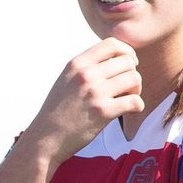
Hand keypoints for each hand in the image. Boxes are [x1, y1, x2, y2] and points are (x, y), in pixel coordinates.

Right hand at [18, 38, 142, 166]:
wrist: (45, 139)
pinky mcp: (103, 112)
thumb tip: (114, 59)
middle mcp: (86, 75)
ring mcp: (94, 93)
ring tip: (127, 99)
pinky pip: (135, 101)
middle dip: (132, 73)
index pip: (112, 43)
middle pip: (128, 61)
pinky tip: (129, 111)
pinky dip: (137, 106)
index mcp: (76, 64)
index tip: (128, 64)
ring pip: (134, 78)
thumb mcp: (66, 80)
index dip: (127, 51)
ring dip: (136, 90)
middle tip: (126, 88)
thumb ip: (86, 68)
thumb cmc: (58, 112)